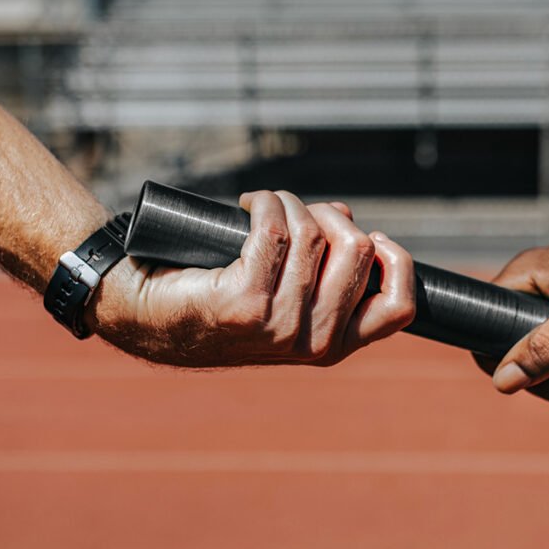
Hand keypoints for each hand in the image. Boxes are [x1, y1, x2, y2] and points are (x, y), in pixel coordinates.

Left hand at [89, 190, 415, 366]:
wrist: (149, 314)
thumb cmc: (222, 296)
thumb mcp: (287, 289)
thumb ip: (325, 265)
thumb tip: (348, 219)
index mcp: (333, 345)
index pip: (399, 307)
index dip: (395, 260)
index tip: (371, 236)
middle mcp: (311, 343)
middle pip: (358, 253)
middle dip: (331, 217)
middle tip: (298, 212)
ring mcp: (278, 326)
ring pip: (314, 234)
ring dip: (290, 204)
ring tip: (266, 206)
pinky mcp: (244, 302)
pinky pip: (275, 230)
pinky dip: (264, 203)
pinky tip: (248, 204)